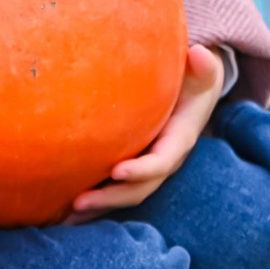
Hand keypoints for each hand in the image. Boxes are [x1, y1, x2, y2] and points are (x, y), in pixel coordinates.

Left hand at [70, 46, 227, 217]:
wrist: (193, 96)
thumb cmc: (194, 79)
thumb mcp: (204, 71)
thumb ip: (204, 65)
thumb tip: (198, 54)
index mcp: (179, 140)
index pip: (162, 161)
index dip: (142, 169)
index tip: (117, 171)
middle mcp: (164, 161)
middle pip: (139, 188)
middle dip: (110, 198)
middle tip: (79, 201)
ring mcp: (149, 169)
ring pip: (124, 195)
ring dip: (97, 208)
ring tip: (66, 214)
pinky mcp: (134, 170)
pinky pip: (114, 191)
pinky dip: (94, 204)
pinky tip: (65, 212)